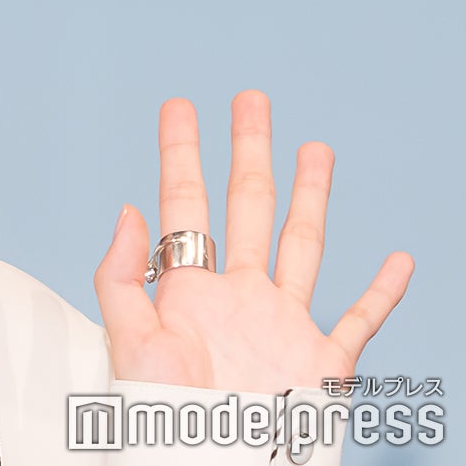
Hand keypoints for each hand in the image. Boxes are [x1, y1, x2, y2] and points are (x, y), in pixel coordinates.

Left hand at [93, 90, 413, 392]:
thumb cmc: (162, 421)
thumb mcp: (128, 343)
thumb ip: (121, 274)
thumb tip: (129, 208)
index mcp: (186, 290)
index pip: (182, 204)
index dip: (180, 153)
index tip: (179, 106)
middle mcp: (236, 297)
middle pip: (245, 206)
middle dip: (247, 151)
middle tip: (250, 98)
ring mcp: (281, 326)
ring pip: (303, 244)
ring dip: (310, 196)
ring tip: (315, 147)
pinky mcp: (322, 364)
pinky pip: (360, 321)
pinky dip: (384, 293)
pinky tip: (399, 260)